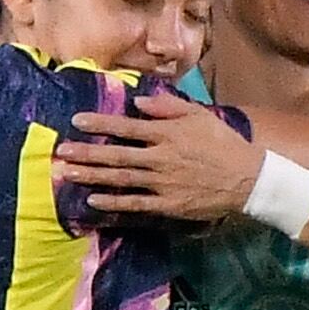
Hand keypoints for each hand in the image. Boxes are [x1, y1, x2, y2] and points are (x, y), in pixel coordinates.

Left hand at [55, 82, 266, 222]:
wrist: (247, 178)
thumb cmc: (222, 143)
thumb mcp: (199, 116)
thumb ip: (168, 107)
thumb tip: (138, 104)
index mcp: (167, 134)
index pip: (126, 127)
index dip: (100, 124)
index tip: (76, 121)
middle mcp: (160, 158)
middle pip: (117, 155)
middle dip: (87, 153)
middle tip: (61, 151)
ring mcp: (162, 183)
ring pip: (121, 179)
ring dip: (93, 176)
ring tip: (68, 173)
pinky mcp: (167, 204)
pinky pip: (135, 204)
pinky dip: (113, 202)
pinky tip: (93, 200)